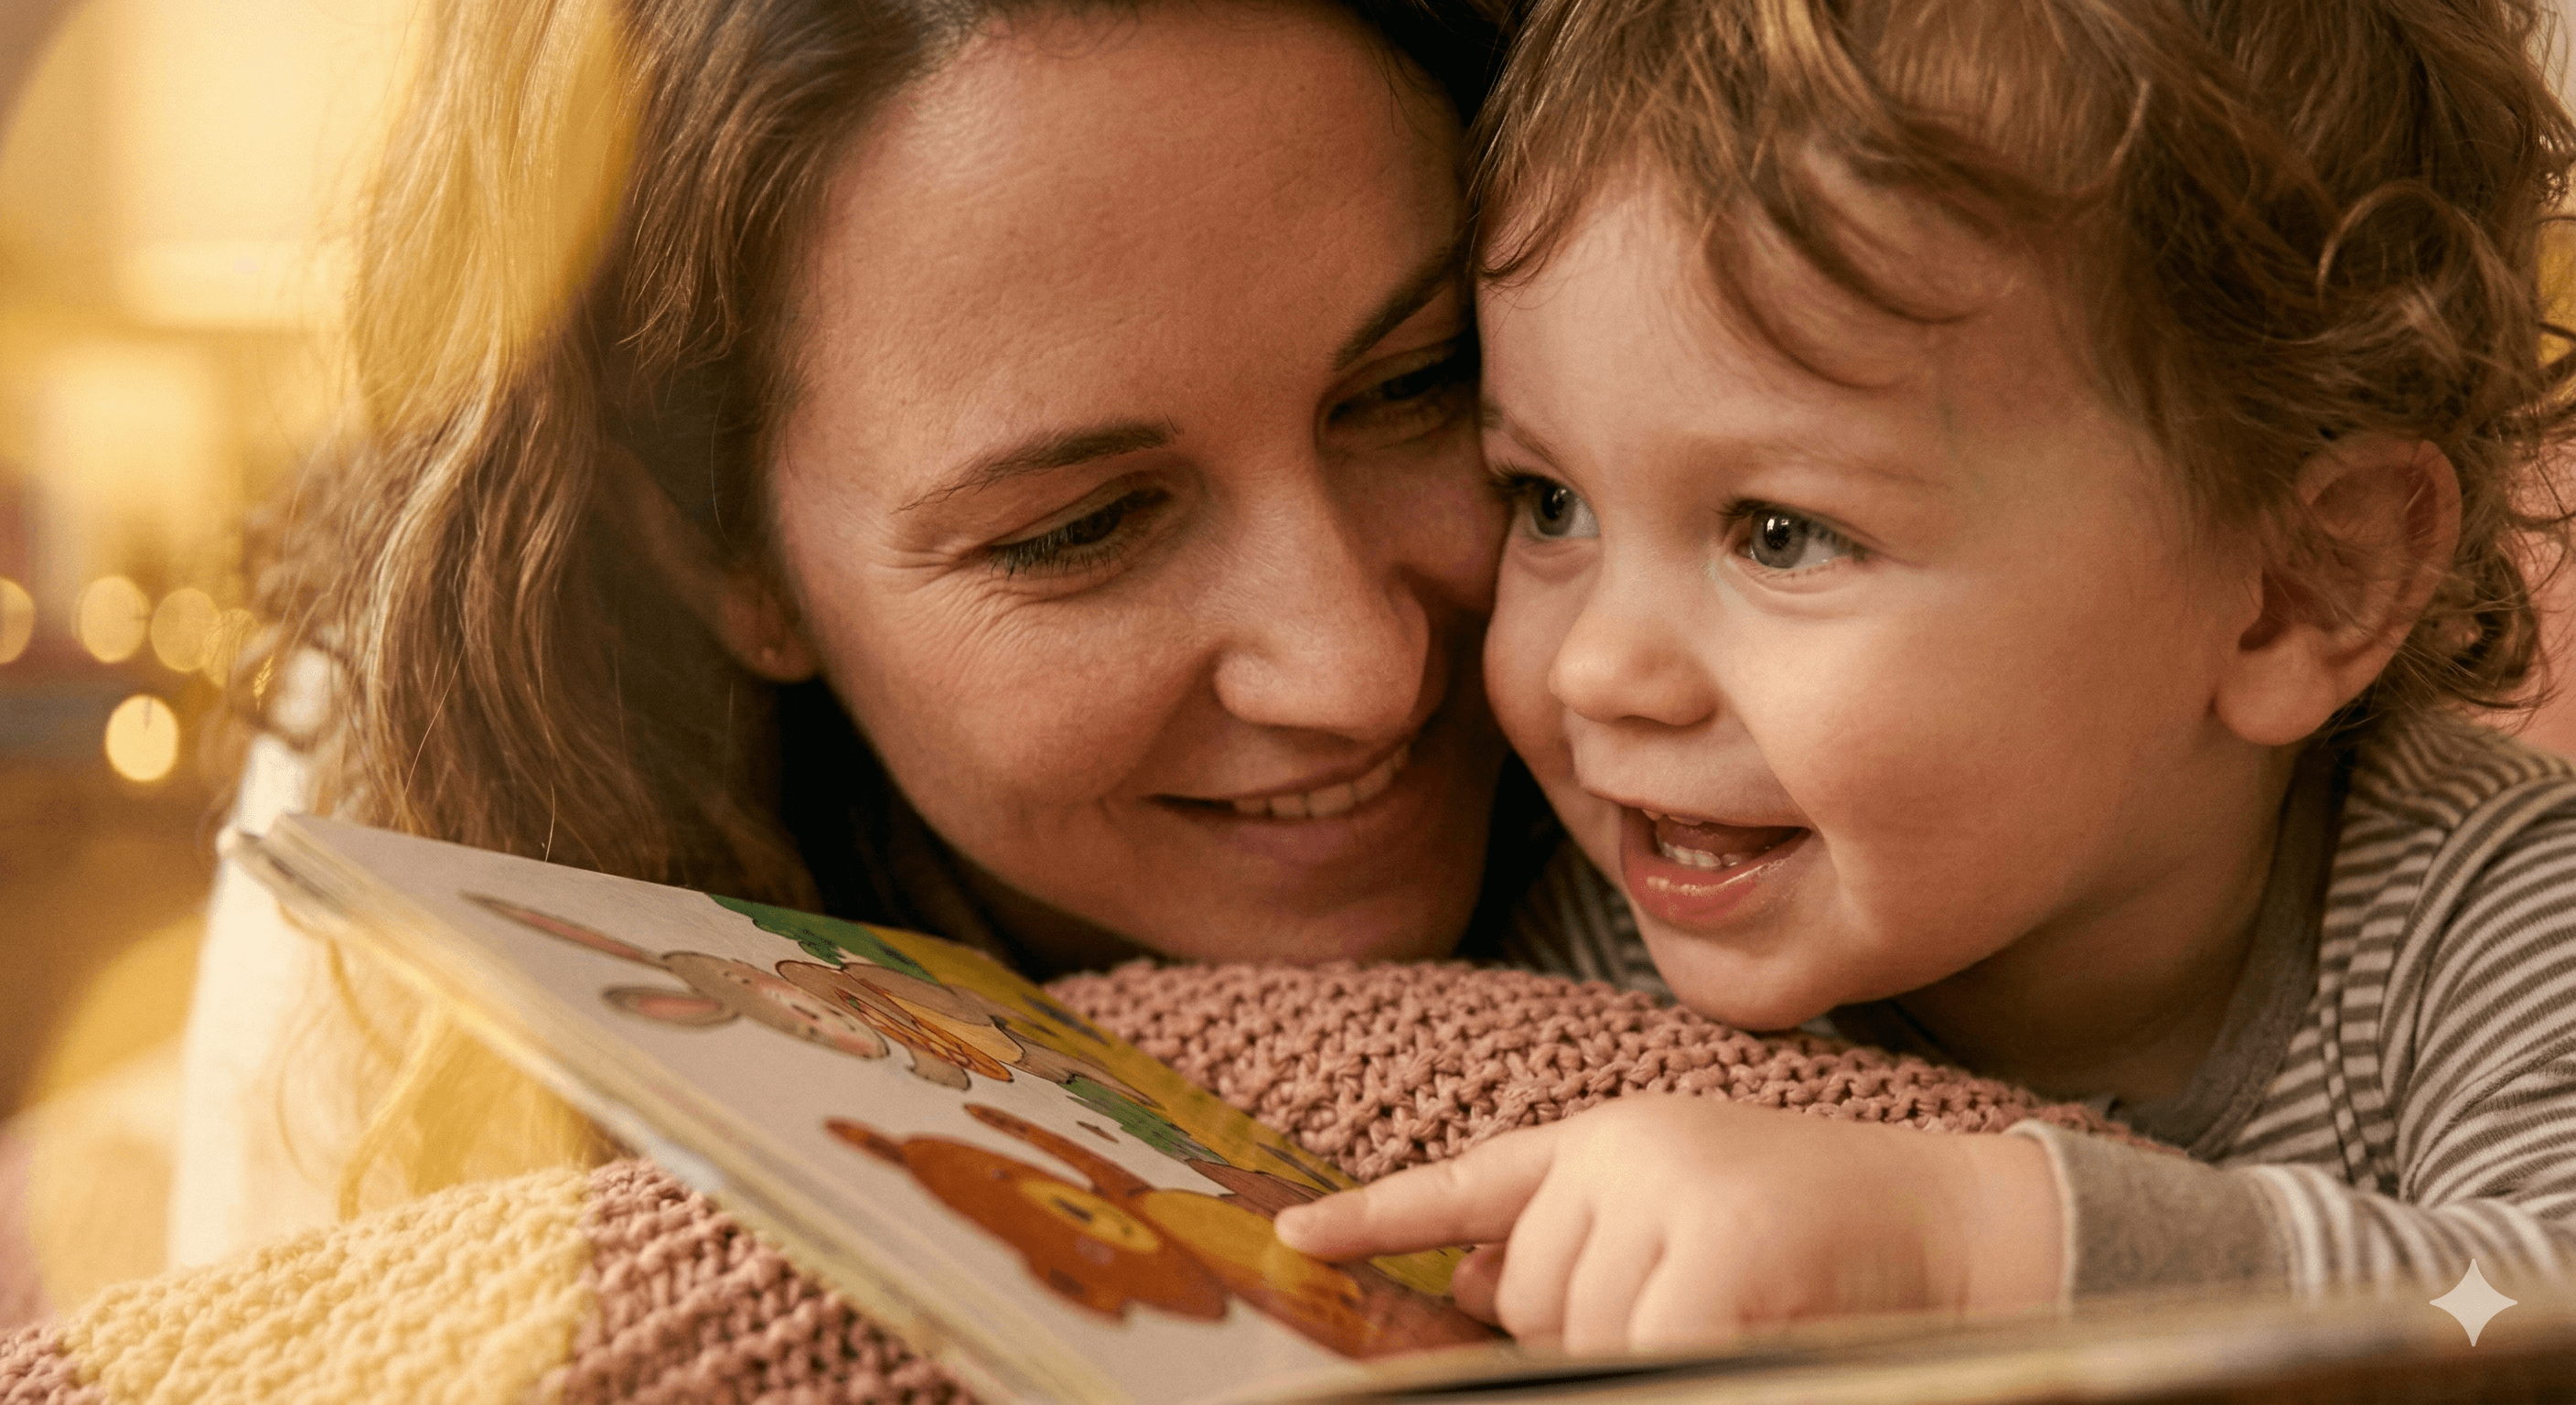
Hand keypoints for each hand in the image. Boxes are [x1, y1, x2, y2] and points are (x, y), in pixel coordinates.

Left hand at [1271, 1094, 2060, 1353]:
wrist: (1965, 1228)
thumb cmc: (1826, 1241)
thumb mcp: (1682, 1226)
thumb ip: (1575, 1249)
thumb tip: (1468, 1292)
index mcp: (1612, 1136)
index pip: (1472, 1184)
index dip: (1378, 1218)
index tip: (1295, 1240)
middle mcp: (1625, 1148)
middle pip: (1527, 1298)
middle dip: (1591, 1333)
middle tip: (1705, 1305)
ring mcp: (1669, 1195)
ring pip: (1581, 1339)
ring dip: (1651, 1353)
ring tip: (1746, 1312)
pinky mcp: (1717, 1255)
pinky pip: (1647, 1356)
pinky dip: (1687, 1358)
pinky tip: (1751, 1326)